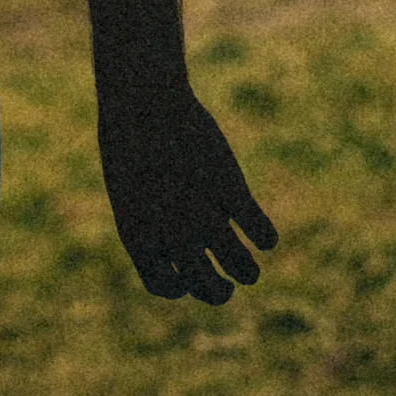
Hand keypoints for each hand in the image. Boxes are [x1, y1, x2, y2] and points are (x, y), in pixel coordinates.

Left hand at [96, 78, 277, 303]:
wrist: (144, 102)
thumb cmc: (130, 134)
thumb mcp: (129, 179)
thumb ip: (149, 212)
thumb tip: (168, 228)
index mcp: (142, 237)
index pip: (164, 285)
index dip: (180, 287)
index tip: (189, 277)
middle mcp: (175, 236)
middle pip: (205, 286)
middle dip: (218, 293)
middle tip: (229, 285)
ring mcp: (206, 216)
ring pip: (240, 267)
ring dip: (247, 272)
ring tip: (250, 271)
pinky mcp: (232, 192)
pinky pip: (259, 229)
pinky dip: (266, 237)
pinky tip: (266, 236)